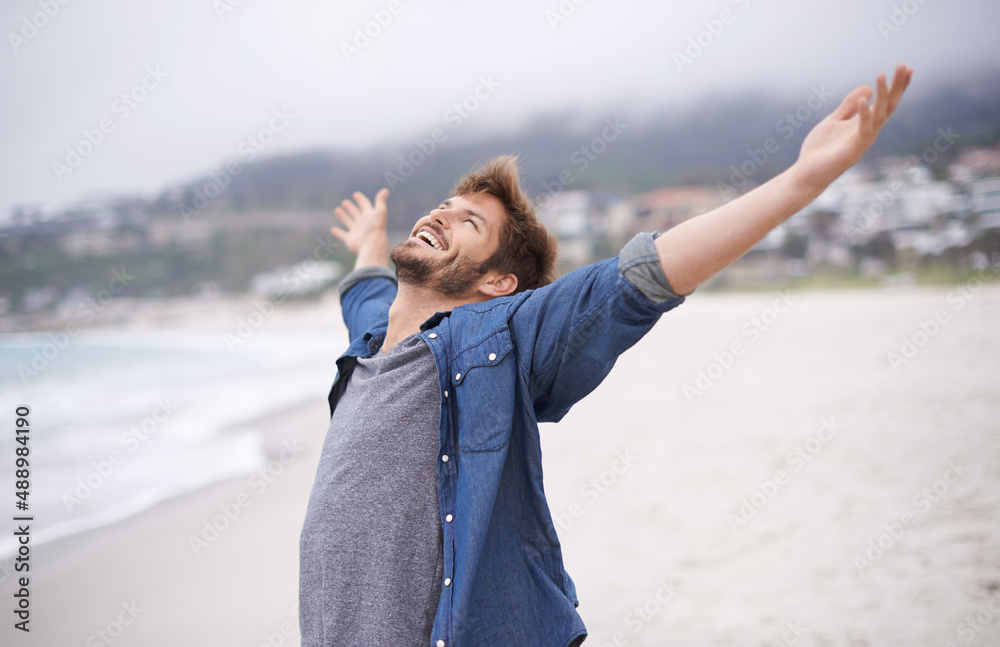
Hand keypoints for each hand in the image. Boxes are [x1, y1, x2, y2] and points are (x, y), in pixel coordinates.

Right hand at [330, 188, 389, 254]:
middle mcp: (363, 224)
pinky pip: (342, 235)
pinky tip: (333, 229)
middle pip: (356, 213)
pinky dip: (338, 232)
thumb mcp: (380, 211)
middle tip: (344, 202)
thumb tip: (386, 190)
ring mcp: (357, 232)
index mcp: (370, 216)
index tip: (355, 194)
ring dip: (343, 216)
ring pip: (348, 222)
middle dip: (351, 208)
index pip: (365, 205)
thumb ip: (380, 200)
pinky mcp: (350, 240)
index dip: (361, 200)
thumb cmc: (376, 227)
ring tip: (337, 210)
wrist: (372, 244)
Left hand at [793, 64, 912, 190]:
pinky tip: (864, 99)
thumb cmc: (820, 149)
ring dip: (882, 95)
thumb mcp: (834, 121)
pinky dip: (864, 114)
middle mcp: (868, 132)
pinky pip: (862, 130)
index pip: (885, 102)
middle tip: (903, 66)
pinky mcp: (852, 150)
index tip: (906, 68)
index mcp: (865, 124)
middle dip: (896, 87)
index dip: (896, 86)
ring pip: (878, 116)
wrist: (806, 174)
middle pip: (888, 106)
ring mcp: (862, 141)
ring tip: (882, 75)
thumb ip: (849, 106)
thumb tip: (867, 89)